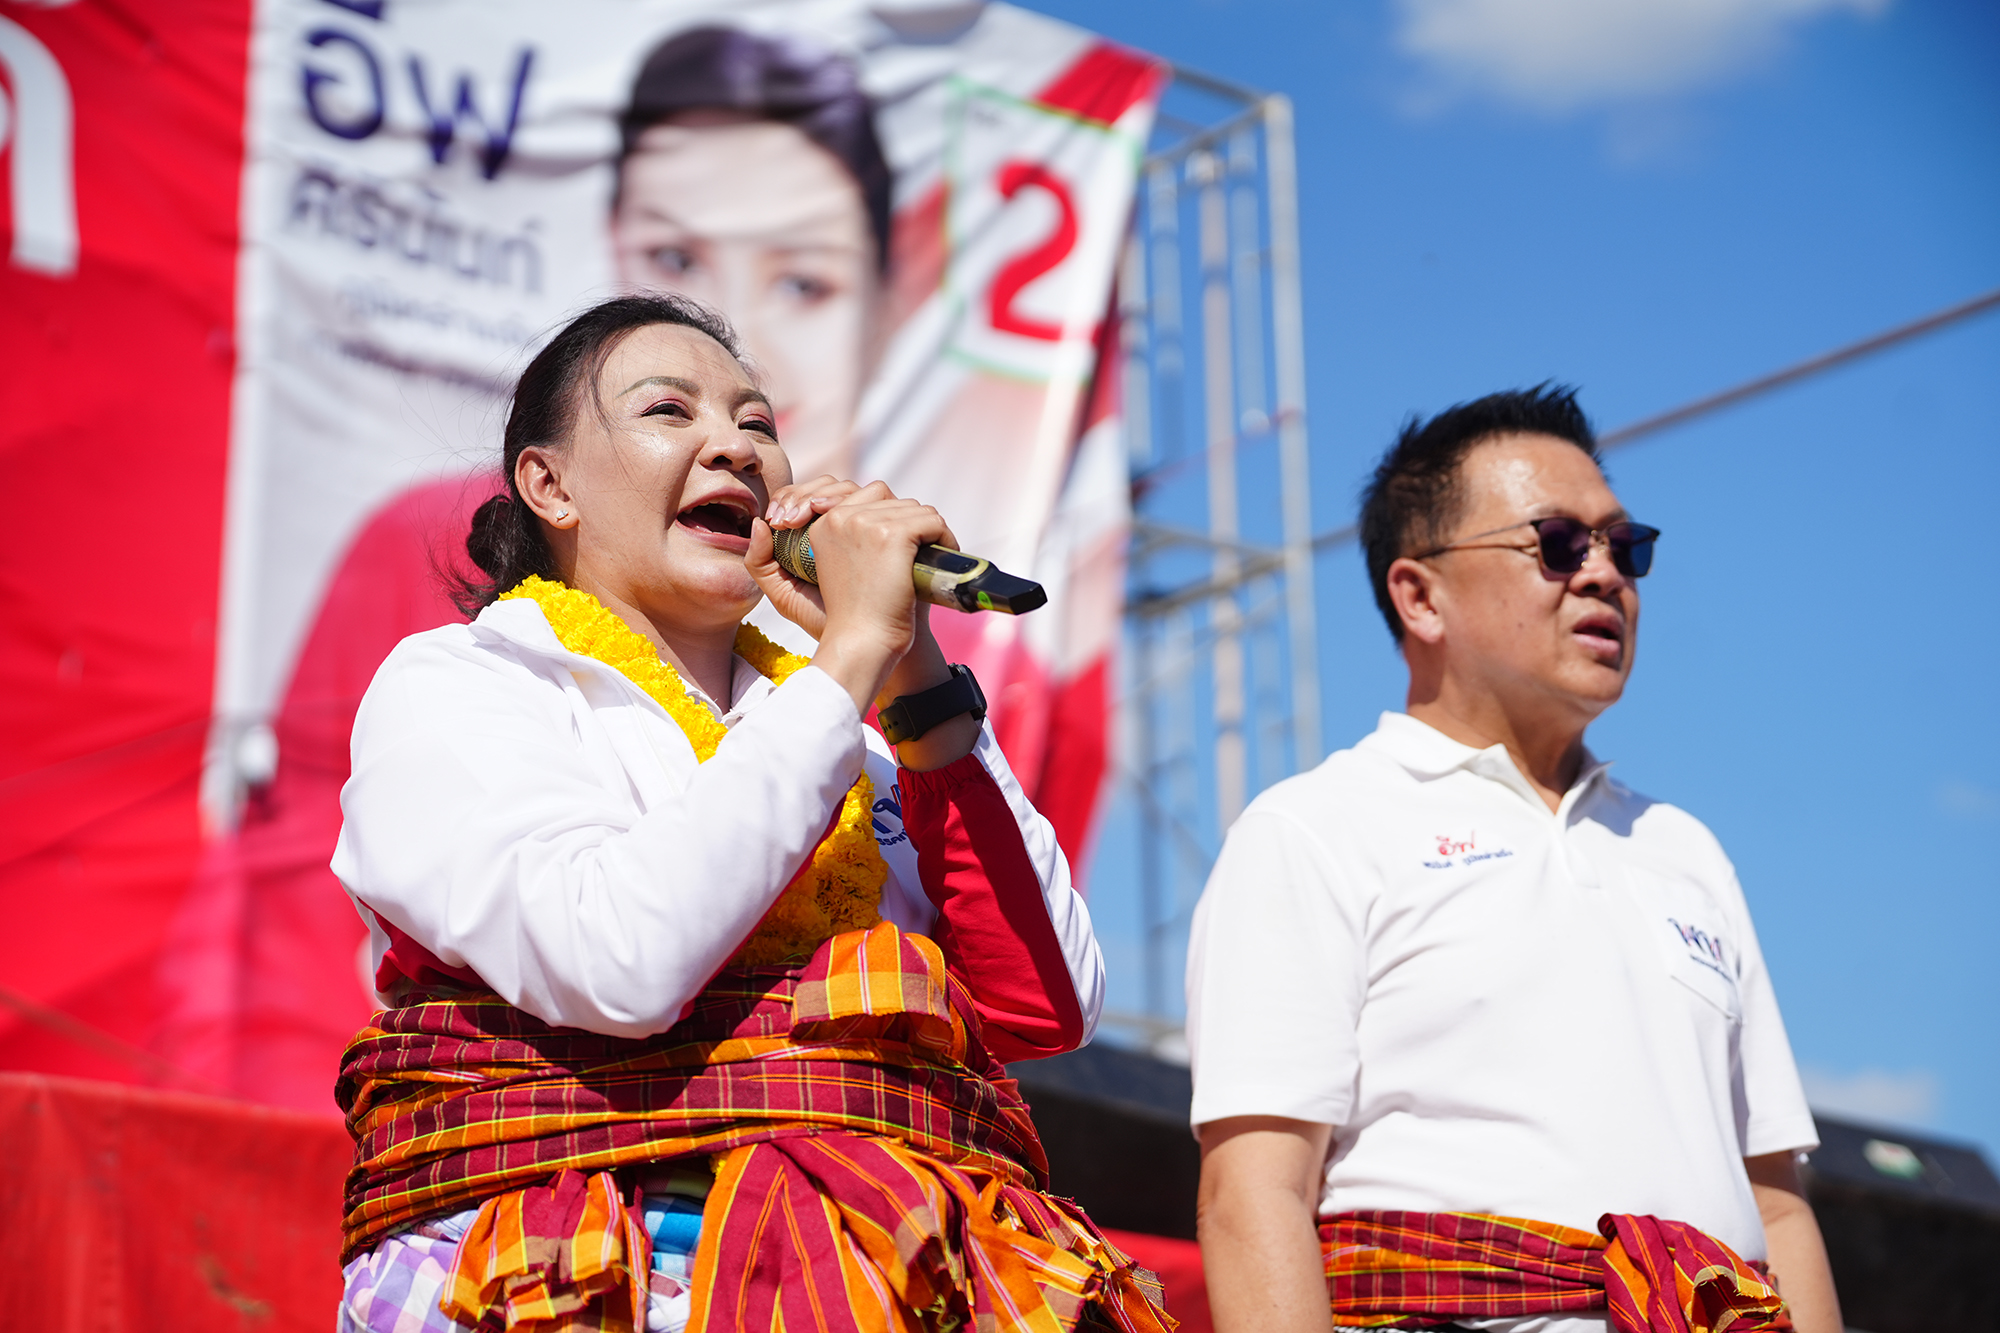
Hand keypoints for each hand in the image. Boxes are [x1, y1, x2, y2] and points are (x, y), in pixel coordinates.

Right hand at [747, 476, 957, 715]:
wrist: (863, 645)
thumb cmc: (835, 622)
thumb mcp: (790, 592)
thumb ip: (767, 560)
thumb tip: (760, 525)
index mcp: (820, 526)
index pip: (849, 489)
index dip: (875, 507)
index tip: (895, 535)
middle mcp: (840, 518)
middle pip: (883, 494)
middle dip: (901, 516)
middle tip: (913, 544)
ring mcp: (867, 524)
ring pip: (910, 506)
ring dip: (925, 526)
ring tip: (928, 550)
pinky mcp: (894, 536)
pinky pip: (929, 519)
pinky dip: (942, 534)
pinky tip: (942, 550)